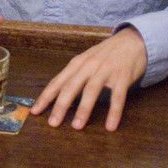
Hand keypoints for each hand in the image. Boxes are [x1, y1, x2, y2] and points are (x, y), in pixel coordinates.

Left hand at [30, 27, 146, 130]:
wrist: (132, 41)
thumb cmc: (106, 54)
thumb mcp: (86, 61)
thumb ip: (75, 76)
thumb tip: (58, 96)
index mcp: (77, 63)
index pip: (57, 82)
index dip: (45, 97)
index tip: (35, 111)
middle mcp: (88, 66)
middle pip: (71, 87)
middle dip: (60, 106)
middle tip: (52, 123)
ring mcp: (105, 70)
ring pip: (91, 91)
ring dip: (83, 109)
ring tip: (76, 126)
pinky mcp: (123, 76)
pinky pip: (118, 97)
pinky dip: (114, 112)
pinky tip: (110, 126)